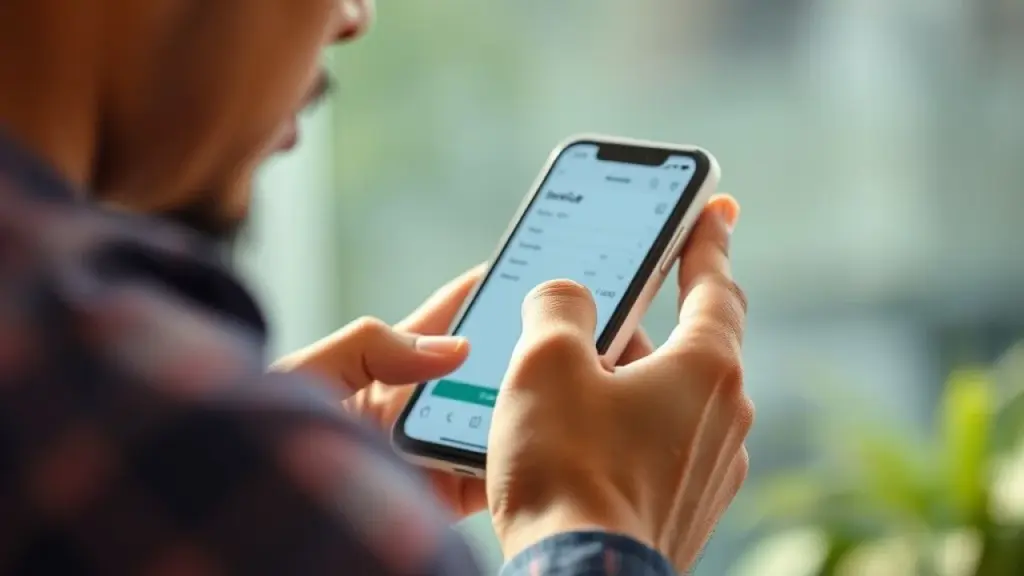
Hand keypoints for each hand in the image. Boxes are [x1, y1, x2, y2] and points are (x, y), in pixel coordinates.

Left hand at [273, 265, 658, 517]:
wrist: (262, 524)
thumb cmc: (272, 438)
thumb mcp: (307, 373)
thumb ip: (368, 345)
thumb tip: (451, 348)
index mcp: (381, 367)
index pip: (446, 321)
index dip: (485, 295)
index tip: (530, 273)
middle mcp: (412, 407)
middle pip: (482, 370)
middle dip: (522, 350)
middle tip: (574, 328)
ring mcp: (428, 453)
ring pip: (494, 421)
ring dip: (529, 406)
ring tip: (577, 382)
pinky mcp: (437, 496)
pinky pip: (489, 477)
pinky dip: (518, 462)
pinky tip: (547, 446)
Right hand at [487, 194, 751, 570]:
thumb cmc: (568, 470)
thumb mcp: (547, 363)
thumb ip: (559, 307)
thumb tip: (564, 298)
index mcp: (707, 369)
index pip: (716, 286)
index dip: (708, 242)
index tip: (714, 213)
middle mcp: (727, 419)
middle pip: (688, 346)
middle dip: (640, 327)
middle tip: (592, 320)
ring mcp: (712, 471)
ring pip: (672, 401)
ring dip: (630, 382)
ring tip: (570, 390)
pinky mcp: (687, 510)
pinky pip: (663, 446)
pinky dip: (630, 430)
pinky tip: (582, 443)